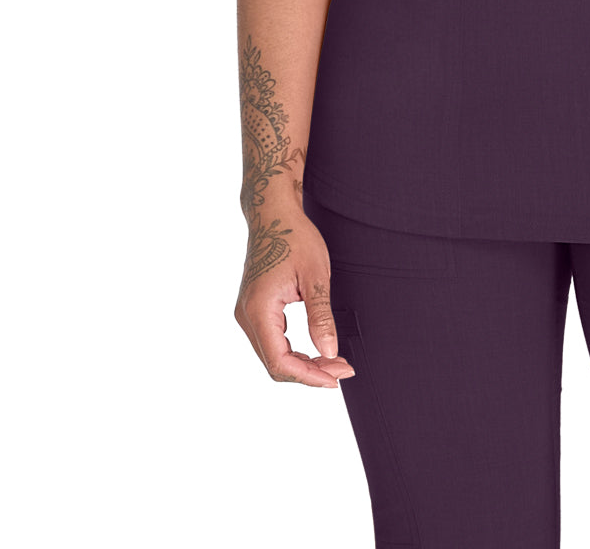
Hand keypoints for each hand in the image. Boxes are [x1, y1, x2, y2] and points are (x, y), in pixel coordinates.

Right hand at [234, 199, 357, 387]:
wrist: (273, 212)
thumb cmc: (295, 236)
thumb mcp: (316, 275)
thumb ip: (320, 315)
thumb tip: (330, 352)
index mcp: (259, 309)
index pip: (279, 361)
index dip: (309, 376)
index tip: (336, 378)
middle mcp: (246, 316)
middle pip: (275, 363)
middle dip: (310, 372)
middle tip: (343, 369)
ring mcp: (247, 313)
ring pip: (272, 355)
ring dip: (302, 363)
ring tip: (334, 361)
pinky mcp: (253, 309)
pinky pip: (271, 341)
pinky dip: (293, 351)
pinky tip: (316, 349)